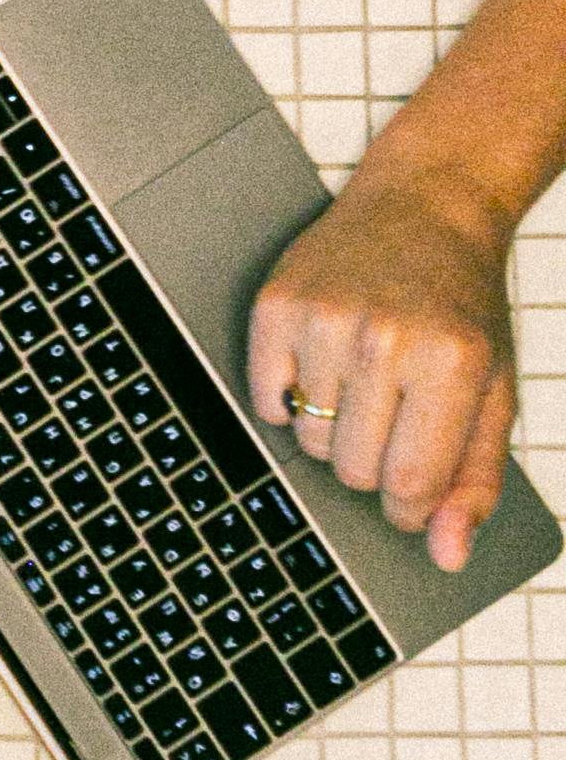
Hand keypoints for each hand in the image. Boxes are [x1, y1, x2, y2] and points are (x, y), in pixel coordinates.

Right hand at [248, 159, 519, 570]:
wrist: (425, 206)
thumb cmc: (461, 304)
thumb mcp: (493, 391)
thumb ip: (475, 480)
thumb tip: (447, 553)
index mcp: (452, 364)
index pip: (410, 485)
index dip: (410, 503)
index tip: (414, 484)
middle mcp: (386, 339)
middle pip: (353, 470)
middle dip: (374, 458)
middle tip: (395, 410)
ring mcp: (325, 320)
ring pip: (310, 441)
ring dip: (334, 425)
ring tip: (363, 375)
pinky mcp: (277, 306)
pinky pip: (267, 402)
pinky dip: (290, 399)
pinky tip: (324, 362)